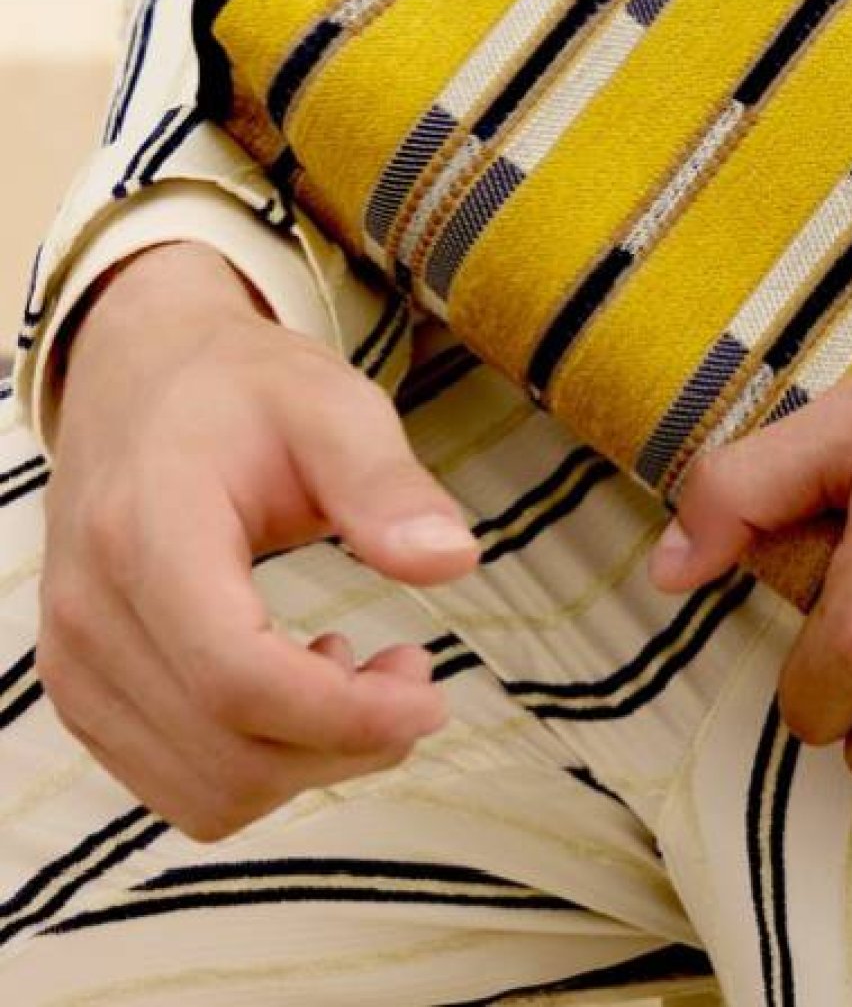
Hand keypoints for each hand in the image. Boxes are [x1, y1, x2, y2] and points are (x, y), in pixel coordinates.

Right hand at [37, 241, 479, 840]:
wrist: (140, 383)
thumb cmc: (244, 394)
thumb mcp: (333, 407)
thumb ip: (387, 484)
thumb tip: (453, 560)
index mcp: (147, 533)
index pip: (237, 679)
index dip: (347, 715)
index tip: (431, 696)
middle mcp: (90, 614)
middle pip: (230, 754)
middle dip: (349, 741)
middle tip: (412, 671)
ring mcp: (74, 665)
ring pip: (208, 792)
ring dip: (311, 761)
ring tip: (358, 669)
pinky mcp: (83, 696)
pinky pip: (180, 788)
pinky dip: (261, 766)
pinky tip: (300, 684)